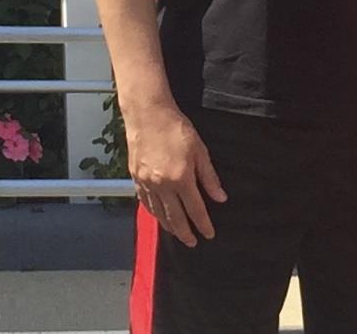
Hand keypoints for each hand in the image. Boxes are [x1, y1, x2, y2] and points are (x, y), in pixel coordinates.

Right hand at [125, 101, 227, 246]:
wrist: (148, 115)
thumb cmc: (176, 128)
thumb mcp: (200, 150)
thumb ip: (209, 176)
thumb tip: (220, 197)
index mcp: (181, 178)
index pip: (195, 209)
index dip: (203, 224)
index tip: (209, 234)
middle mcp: (162, 185)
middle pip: (175, 217)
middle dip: (185, 233)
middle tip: (193, 242)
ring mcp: (147, 184)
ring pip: (159, 214)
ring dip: (169, 227)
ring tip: (178, 234)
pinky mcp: (136, 179)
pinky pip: (146, 203)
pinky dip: (154, 214)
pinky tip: (159, 217)